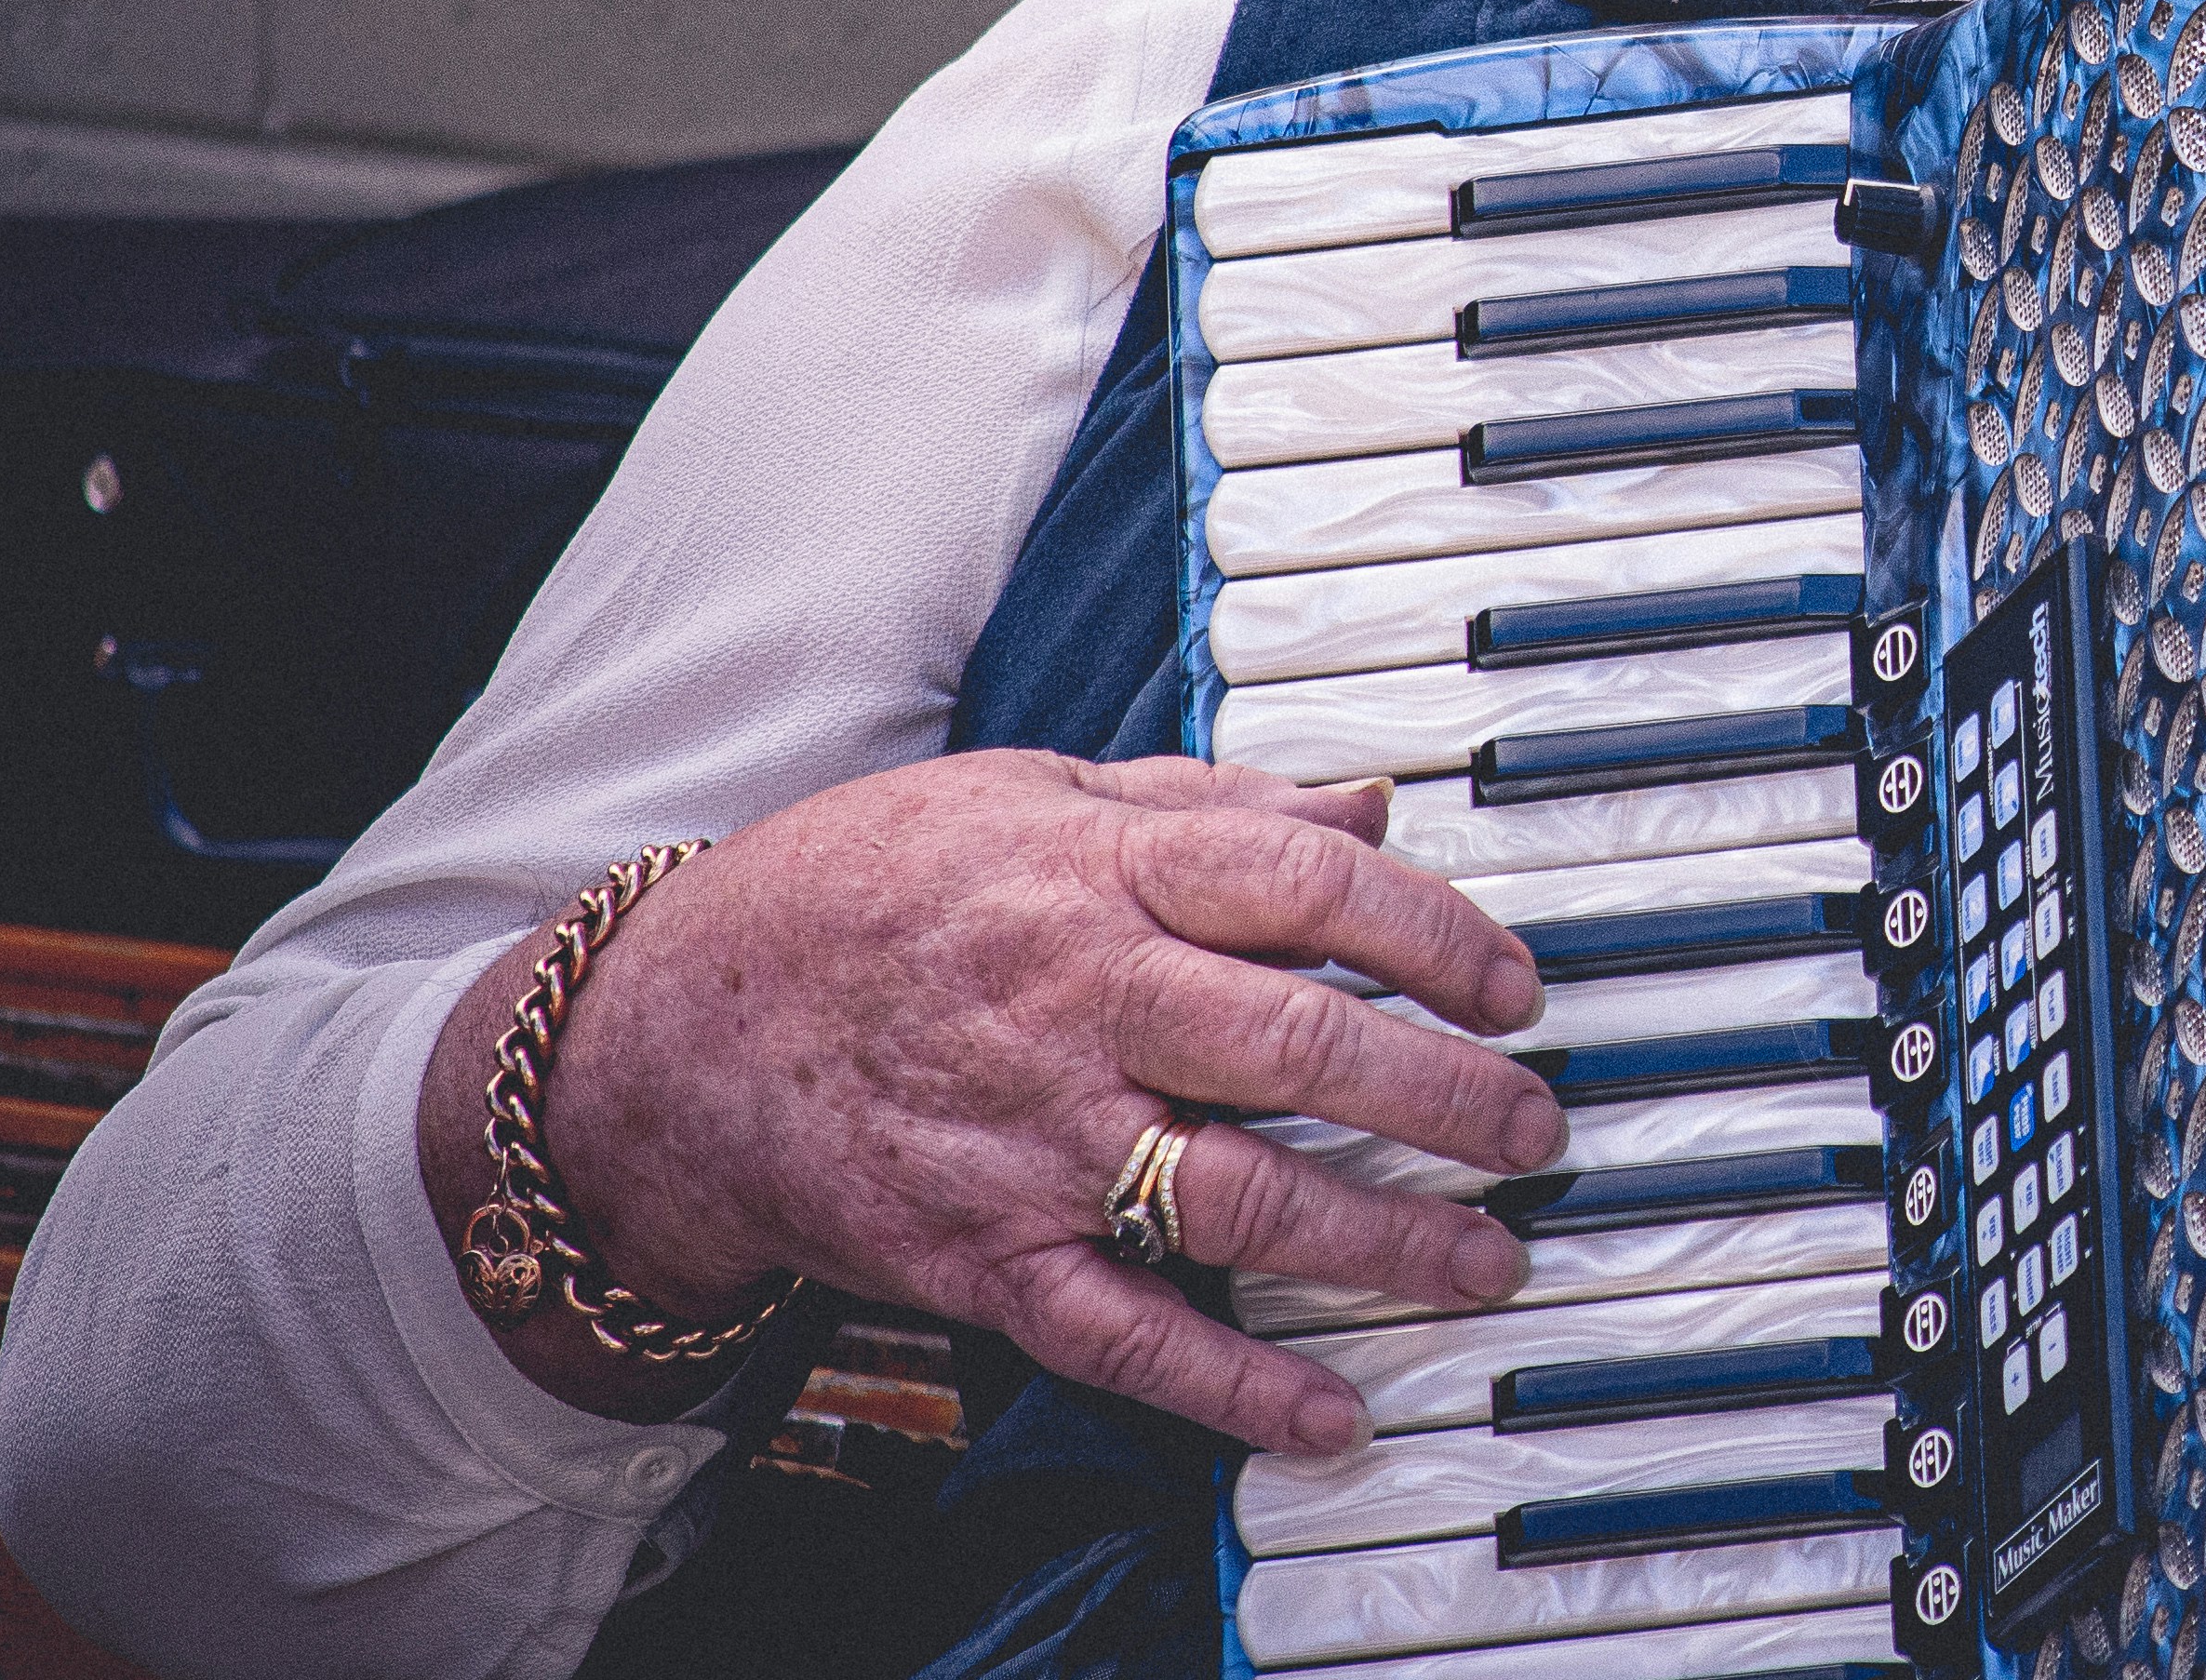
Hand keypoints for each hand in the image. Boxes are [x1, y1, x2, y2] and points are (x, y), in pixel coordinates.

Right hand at [415, 750, 1563, 1453]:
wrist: (669, 1034)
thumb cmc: (865, 891)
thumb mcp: (1030, 792)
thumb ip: (1211, 800)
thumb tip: (1372, 805)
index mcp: (1101, 870)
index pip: (1311, 889)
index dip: (1436, 934)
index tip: (1516, 984)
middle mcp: (1079, 1003)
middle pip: (1303, 1051)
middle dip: (1449, 1098)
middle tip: (1536, 1132)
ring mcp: (1034, 1142)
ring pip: (1243, 1200)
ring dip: (1386, 1242)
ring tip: (1488, 1261)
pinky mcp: (984, 1258)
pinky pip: (1127, 1336)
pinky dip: (1234, 1386)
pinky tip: (1332, 1414)